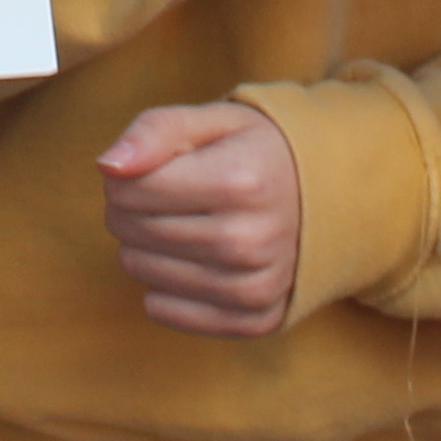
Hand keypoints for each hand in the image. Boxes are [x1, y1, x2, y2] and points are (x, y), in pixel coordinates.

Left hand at [99, 100, 300, 335]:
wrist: (334, 196)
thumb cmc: (260, 152)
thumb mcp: (213, 121)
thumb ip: (154, 130)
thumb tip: (107, 166)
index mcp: (240, 181)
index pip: (129, 188)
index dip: (125, 174)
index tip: (150, 167)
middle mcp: (249, 241)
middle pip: (132, 230)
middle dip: (129, 208)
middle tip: (165, 194)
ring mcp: (254, 286)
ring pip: (142, 272)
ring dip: (144, 245)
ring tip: (180, 223)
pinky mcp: (254, 319)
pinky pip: (164, 312)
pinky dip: (163, 286)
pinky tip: (190, 259)